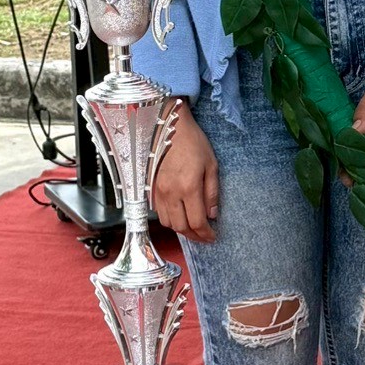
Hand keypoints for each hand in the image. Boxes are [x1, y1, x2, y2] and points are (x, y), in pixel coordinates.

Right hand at [152, 105, 219, 242]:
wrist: (170, 127)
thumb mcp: (211, 165)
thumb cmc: (193, 143)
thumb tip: (212, 215)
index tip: (212, 237)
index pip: (197, 222)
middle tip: (204, 236)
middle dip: (194, 236)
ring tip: (193, 227)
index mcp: (188, 187)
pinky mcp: (151, 188)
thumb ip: (212, 193)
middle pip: (181, 227)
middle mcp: (171, 193)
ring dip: (181, 229)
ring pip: (168, 223)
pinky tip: (179, 214)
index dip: (205, 234)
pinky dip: (169, 219)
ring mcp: (158, 191)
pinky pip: (159, 212)